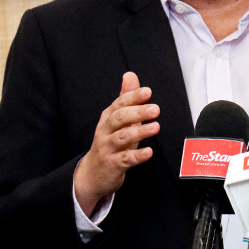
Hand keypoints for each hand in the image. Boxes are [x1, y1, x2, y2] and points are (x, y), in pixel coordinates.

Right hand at [73, 72, 159, 215]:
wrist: (94, 173)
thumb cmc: (111, 142)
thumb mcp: (118, 120)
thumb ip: (126, 98)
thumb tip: (130, 75)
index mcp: (108, 117)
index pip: (119, 104)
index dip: (133, 97)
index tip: (148, 91)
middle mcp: (105, 131)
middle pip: (119, 118)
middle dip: (137, 112)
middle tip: (155, 109)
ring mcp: (107, 148)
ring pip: (122, 138)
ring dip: (139, 132)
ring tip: (155, 127)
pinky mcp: (112, 165)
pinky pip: (125, 159)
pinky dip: (137, 156)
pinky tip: (149, 152)